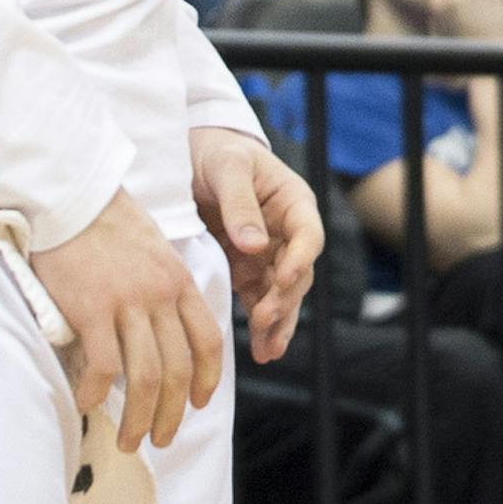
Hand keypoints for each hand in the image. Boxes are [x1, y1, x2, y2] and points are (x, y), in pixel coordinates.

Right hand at [36, 187, 224, 451]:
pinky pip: (103, 364)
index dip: (207, 380)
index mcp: (179, 282)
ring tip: (129, 441)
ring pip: (146, 375)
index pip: (208, 341)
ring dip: (140, 418)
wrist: (72, 196)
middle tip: (161, 441)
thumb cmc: (107, 225)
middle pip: (179, 369)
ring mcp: (127, 303)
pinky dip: (98, 392)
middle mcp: (160, 296)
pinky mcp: (91, 308)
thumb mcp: (153, 253)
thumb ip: (162, 291)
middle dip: (174, 413)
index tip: (200, 405)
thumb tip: (160, 334)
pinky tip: (89, 404)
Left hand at [191, 126, 321, 363]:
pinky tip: (262, 350)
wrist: (193, 156)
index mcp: (294, 202)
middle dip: (284, 299)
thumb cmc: (217, 152)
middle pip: (297, 272)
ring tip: (269, 351)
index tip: (282, 279)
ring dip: (278, 322)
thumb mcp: (228, 168)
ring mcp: (269, 253)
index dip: (300, 259)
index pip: (309, 235)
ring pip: (283, 294)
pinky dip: (262, 324)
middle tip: (263, 320)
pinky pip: (260, 300)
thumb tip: (255, 245)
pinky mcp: (247, 268)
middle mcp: (287, 231)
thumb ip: (240, 204)